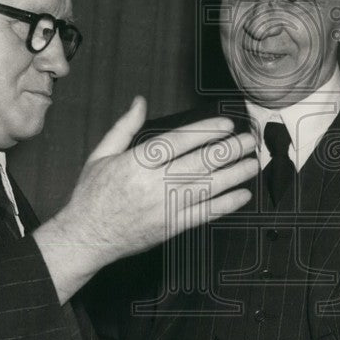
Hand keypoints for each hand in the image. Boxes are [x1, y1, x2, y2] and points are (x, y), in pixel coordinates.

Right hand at [34, 96, 257, 300]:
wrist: (86, 237)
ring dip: (234, 175)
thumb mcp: (100, 155)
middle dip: (229, 151)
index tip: (226, 125)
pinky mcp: (171, 227)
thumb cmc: (92, 195)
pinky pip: (203, 215)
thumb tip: (140, 102)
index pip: (178, 143)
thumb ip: (124, 127)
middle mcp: (153, 185)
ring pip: (207, 188)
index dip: (205, 132)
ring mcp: (164, 208)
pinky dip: (225, 205)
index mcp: (136, 164)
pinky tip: (242, 195)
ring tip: (253, 163)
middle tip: (250, 141)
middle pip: (199, 164)